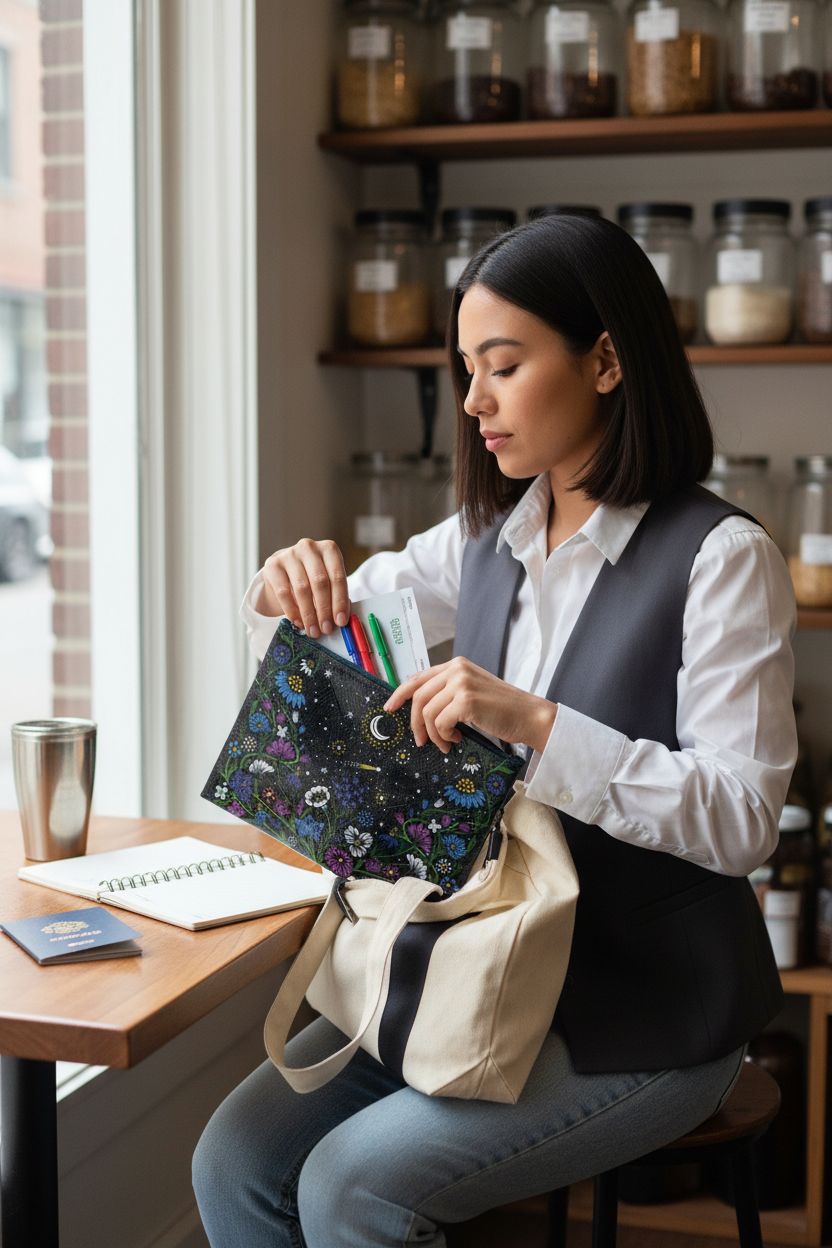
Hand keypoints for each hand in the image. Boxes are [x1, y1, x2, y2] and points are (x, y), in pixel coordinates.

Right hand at [260, 539, 349, 638]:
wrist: (285, 571)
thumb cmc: (312, 577)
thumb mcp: (328, 581)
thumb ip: (336, 595)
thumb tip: (341, 618)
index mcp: (329, 549)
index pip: (337, 576)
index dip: (340, 601)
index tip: (340, 621)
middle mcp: (309, 547)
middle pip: (319, 582)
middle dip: (324, 609)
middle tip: (326, 628)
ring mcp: (289, 554)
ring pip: (302, 588)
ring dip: (309, 614)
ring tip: (313, 630)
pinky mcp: (272, 565)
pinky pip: (283, 592)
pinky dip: (292, 611)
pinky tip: (298, 622)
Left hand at [383, 657, 557, 755]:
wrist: (529, 716)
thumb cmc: (502, 709)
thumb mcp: (471, 692)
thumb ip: (448, 693)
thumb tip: (419, 709)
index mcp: (456, 665)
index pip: (417, 677)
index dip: (399, 693)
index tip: (389, 708)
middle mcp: (457, 669)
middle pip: (418, 696)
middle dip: (415, 723)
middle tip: (421, 741)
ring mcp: (461, 683)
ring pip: (427, 712)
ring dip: (433, 734)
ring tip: (446, 742)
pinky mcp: (466, 701)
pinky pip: (439, 723)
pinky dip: (444, 737)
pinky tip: (457, 739)